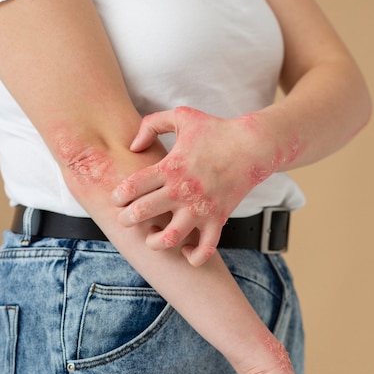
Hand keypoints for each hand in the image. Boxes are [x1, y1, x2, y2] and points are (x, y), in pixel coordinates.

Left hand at [112, 106, 286, 265]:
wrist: (253, 145)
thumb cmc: (216, 130)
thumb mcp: (182, 116)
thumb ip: (151, 124)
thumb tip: (133, 146)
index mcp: (171, 168)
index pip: (133, 186)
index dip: (119, 195)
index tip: (119, 198)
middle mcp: (183, 191)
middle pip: (144, 212)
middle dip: (127, 219)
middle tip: (127, 219)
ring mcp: (201, 208)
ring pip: (170, 238)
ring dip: (155, 242)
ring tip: (152, 237)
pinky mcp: (218, 220)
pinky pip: (205, 248)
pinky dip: (194, 256)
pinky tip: (186, 250)